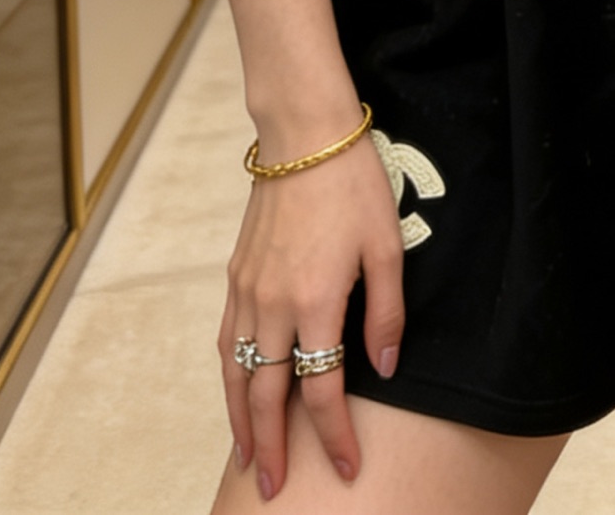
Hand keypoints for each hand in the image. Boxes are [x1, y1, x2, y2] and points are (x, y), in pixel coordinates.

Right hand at [219, 132, 404, 499]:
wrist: (304, 135)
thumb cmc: (353, 184)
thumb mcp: (386, 246)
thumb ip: (385, 313)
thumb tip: (384, 370)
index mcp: (315, 301)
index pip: (321, 390)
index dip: (334, 437)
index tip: (348, 468)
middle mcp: (273, 304)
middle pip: (265, 395)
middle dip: (271, 448)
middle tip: (274, 489)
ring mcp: (248, 289)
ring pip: (236, 372)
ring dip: (239, 421)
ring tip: (247, 457)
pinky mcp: (236, 273)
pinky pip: (227, 339)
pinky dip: (229, 376)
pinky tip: (236, 392)